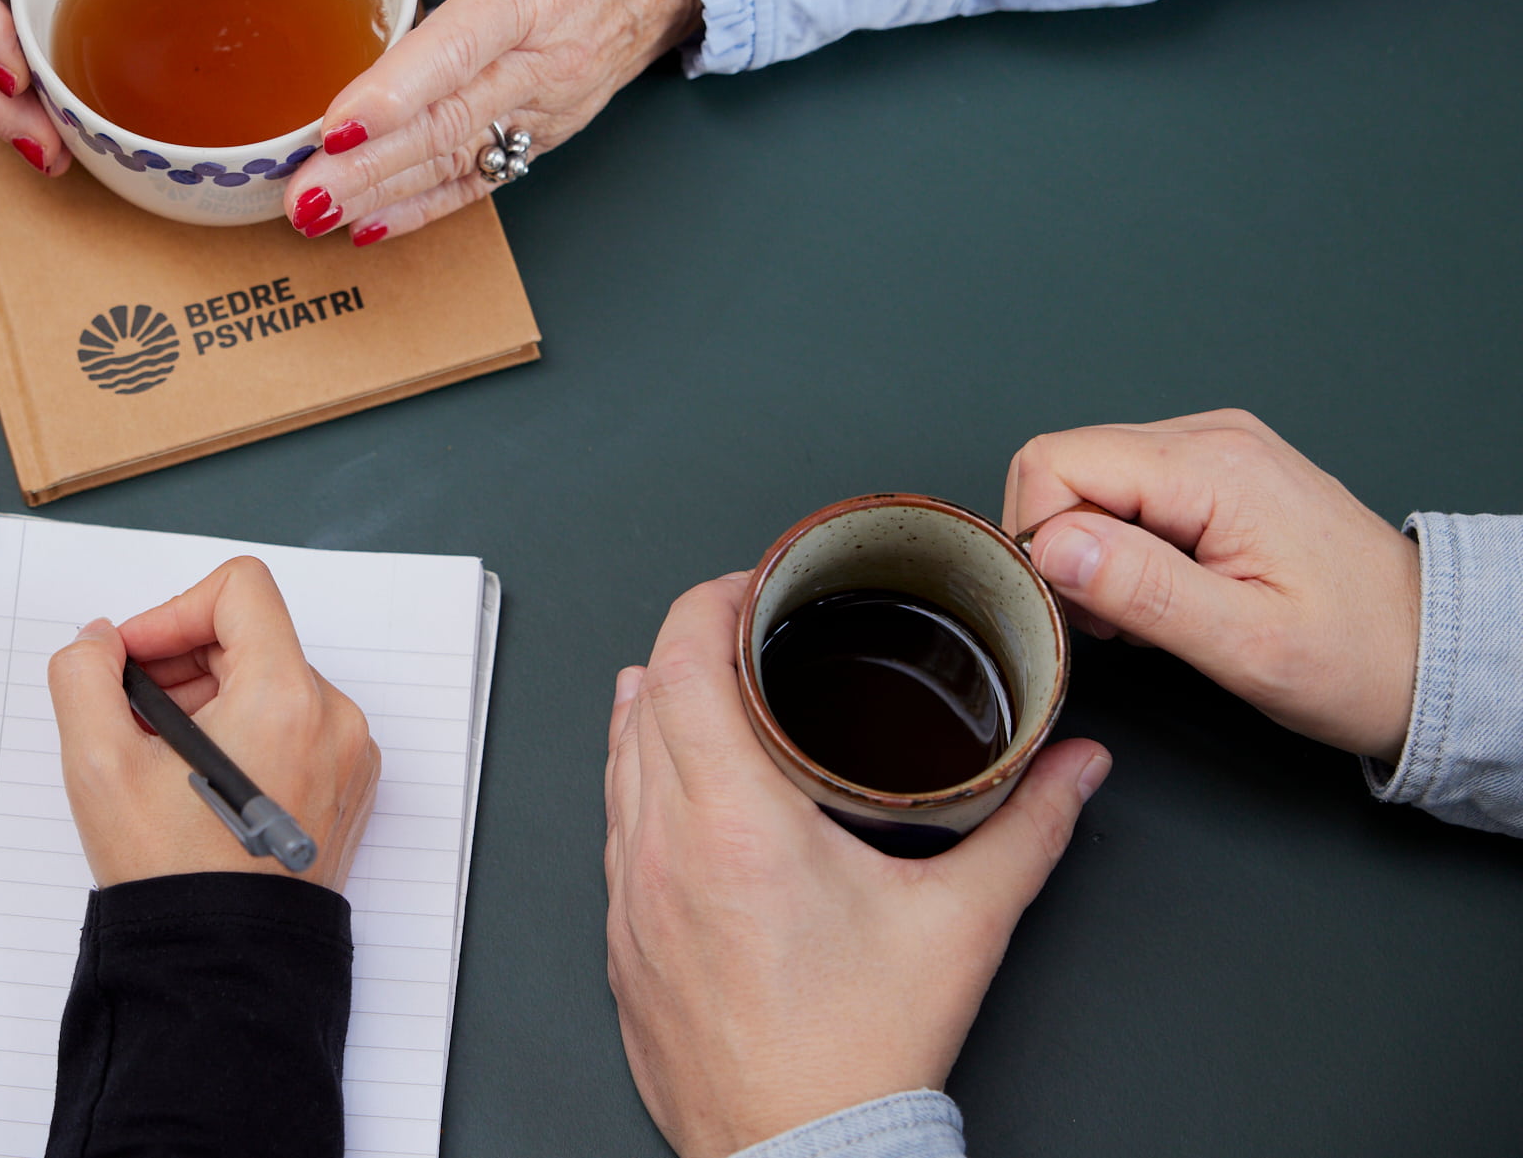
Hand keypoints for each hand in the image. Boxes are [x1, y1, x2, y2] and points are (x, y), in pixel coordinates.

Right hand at [46, 556, 378, 889]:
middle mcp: (333, 719)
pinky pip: (293, 725)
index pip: (238, 590)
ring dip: (207, 701)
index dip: (172, 612)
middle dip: (181, 665)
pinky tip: (197, 783)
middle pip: (251, 637)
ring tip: (160, 760)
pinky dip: (243, 734)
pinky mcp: (346, 786)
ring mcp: (347, 755)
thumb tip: (101, 641)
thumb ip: (85, 675)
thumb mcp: (98, 764)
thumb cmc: (174, 877)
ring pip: (268, 682)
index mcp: (286, 699)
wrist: (222, 968)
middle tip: (131, 717)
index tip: (134, 660)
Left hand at [283, 0, 697, 240]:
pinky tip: (373, 225)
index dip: (394, 93)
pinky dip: (427, 206)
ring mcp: (551, 103)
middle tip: (300, 195)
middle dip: (369, 169)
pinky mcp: (555, 128)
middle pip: (448, 125)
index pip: (456, 51)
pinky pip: (485, 175)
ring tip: (318, 215)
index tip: (337, 125)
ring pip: (460, 160)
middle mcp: (545, 60)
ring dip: (386, 195)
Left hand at [605, 576, 1108, 1155]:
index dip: (710, 599)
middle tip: (746, 623)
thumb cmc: (859, 1056)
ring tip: (708, 682)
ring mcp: (628, 892)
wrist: (796, 1155)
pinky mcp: (619, 936)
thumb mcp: (962, 926)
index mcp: (733, 820)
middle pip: (643, 693)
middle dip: (690, 639)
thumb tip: (1074, 768)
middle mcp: (662, 844)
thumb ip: (1028, 830)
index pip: (683, 659)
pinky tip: (674, 780)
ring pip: (615, 757)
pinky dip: (638, 778)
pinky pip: (611, 824)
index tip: (751, 585)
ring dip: (655, 705)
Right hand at [1005, 408, 1421, 761]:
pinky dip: (1123, 542)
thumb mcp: (1244, 645)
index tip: (1076, 604)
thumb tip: (1052, 546)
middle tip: (1112, 619)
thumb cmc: (1357, 659)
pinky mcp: (1220, 469)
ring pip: (1090, 475)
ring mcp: (1217, 448)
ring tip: (1146, 611)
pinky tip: (1164, 588)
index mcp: (1213, 469)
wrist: (1434, 654)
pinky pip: (1127, 486)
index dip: (1040, 537)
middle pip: (1066, 463)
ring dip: (1092, 549)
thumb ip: (1142, 590)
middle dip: (1063, 546)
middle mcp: (1211, 438)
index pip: (1056, 463)